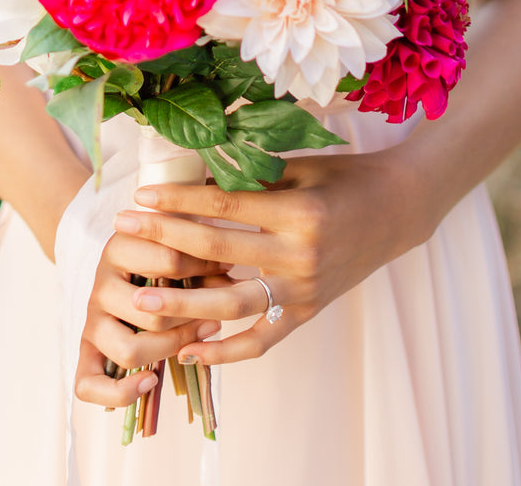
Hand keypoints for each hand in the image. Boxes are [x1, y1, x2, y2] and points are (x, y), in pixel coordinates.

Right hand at [74, 226, 226, 407]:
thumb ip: (200, 261)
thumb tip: (228, 280)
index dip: (205, 268)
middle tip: (216, 314)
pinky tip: (151, 379)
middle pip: (152, 311)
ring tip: (195, 339)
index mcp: (120, 247)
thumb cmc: (160, 255)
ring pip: (130, 350)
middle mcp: (100, 283)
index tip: (224, 270)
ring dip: (170, 349)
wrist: (124, 267)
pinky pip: (89, 386)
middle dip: (191, 316)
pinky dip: (122, 392)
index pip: (168, 260)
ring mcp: (92, 320)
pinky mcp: (86, 351)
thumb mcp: (178, 246)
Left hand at [109, 149, 427, 368]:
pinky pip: (263, 339)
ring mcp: (304, 289)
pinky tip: (191, 349)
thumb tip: (192, 179)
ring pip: (233, 304)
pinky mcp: (308, 312)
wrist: (397, 209)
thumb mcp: (299, 169)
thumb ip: (250, 180)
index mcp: (296, 210)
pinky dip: (227, 350)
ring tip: (140, 299)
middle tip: (123, 234)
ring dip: (183, 304)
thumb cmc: (345, 179)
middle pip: (217, 251)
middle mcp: (299, 254)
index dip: (178, 201)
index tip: (140, 197)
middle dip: (165, 241)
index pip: (222, 205)